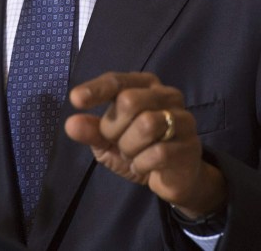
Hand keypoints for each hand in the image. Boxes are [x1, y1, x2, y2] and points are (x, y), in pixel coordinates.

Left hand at [64, 71, 226, 218]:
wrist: (174, 179)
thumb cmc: (139, 150)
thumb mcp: (109, 142)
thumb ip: (92, 131)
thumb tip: (71, 124)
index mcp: (145, 85)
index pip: (117, 81)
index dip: (96, 89)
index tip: (76, 99)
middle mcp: (167, 95)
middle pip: (129, 101)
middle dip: (114, 128)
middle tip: (117, 142)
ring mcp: (182, 119)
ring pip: (146, 125)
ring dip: (129, 147)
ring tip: (132, 154)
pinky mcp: (190, 145)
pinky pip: (158, 153)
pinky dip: (141, 164)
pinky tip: (143, 166)